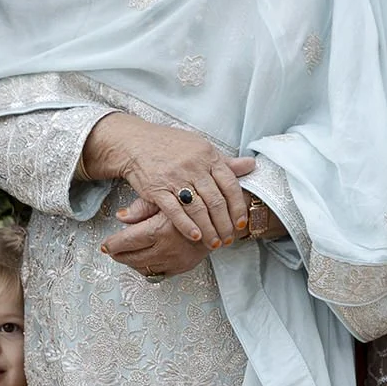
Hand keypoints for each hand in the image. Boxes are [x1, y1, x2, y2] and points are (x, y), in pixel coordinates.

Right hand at [81, 113, 254, 247]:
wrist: (135, 142)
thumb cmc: (170, 146)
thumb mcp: (200, 148)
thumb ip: (225, 162)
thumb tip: (251, 165)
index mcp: (208, 156)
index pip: (230, 185)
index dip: (237, 207)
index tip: (240, 223)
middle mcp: (194, 166)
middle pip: (216, 201)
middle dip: (224, 224)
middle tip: (229, 239)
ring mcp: (175, 177)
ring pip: (198, 209)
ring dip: (209, 230)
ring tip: (214, 243)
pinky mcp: (157, 188)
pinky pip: (175, 211)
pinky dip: (187, 226)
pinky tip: (196, 236)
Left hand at [100, 212, 212, 279]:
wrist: (221, 217)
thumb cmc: (192, 203)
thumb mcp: (166, 199)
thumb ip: (141, 208)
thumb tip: (120, 216)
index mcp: (159, 230)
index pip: (126, 242)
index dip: (112, 245)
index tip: (105, 245)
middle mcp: (166, 249)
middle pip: (131, 259)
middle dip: (118, 255)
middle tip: (111, 250)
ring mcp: (175, 261)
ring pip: (143, 268)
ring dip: (132, 262)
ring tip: (126, 254)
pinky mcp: (182, 267)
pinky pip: (158, 273)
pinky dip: (147, 268)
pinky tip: (144, 259)